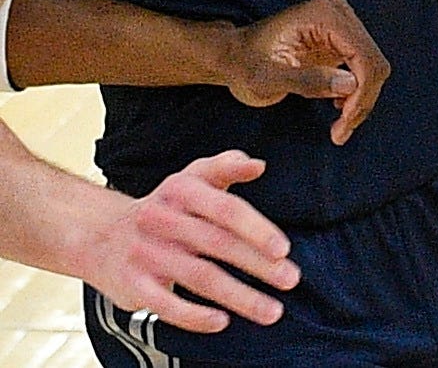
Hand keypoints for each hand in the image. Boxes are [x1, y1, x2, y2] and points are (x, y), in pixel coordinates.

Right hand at [62, 153, 293, 332]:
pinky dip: (194, 316)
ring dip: (239, 297)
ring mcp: (147, 255)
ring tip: (271, 310)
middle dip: (258, 265)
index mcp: (182, 191)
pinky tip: (221, 321)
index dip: (257, 229)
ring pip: (199, 277)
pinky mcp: (133, 285)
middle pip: (218, 245)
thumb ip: (226, 166)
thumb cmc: (162, 206)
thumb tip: (258, 165)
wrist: (97, 233)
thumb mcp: (191, 177)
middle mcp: (163, 221)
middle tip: (290, 280)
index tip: (284, 249)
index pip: (225, 209)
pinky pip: (165, 304)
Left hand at [215, 0, 388, 142]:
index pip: (363, 54)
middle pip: (373, 62)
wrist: (232, 56)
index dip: (361, 91)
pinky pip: (362, 70)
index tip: (344, 123)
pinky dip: (355, 95)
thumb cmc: (242, 64)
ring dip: (360, 101)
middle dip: (362, 100)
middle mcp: (341, 15)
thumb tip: (351, 85)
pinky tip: (337, 109)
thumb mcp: (265, 78)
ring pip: (372, 69)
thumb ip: (307, 80)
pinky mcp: (341, 42)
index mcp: (325, 15)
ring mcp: (343, 28)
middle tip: (341, 132)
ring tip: (339, 128)